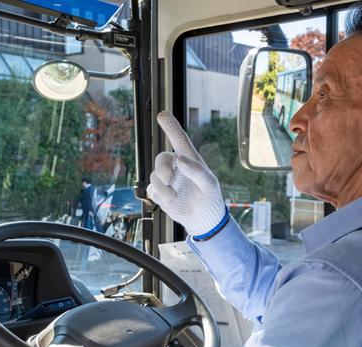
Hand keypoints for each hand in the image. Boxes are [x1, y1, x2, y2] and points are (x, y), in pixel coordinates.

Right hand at [148, 111, 225, 236]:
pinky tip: (171, 200)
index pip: (179, 139)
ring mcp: (167, 179)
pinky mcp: (160, 192)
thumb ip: (196, 170)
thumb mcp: (209, 183)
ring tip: (174, 196)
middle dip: (163, 167)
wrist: (203, 218)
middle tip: (168, 178)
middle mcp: (176, 166)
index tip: (162, 114)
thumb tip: (179, 159)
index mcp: (190, 159)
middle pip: (161, 158)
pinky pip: (152, 189)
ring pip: (155, 176)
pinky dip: (160, 195)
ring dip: (163, 187)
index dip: (171, 126)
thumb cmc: (209, 196)